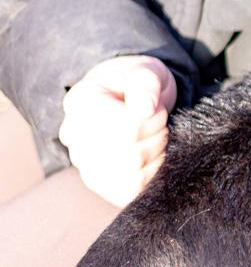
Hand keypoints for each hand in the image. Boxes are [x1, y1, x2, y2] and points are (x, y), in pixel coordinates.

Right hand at [60, 55, 176, 206]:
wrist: (129, 102)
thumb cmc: (138, 87)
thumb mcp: (145, 72)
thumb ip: (145, 83)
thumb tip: (144, 108)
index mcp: (81, 103)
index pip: (127, 128)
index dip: (153, 120)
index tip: (155, 109)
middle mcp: (75, 137)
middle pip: (131, 155)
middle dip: (157, 138)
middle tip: (158, 124)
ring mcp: (85, 165)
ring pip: (132, 176)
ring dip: (156, 157)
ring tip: (154, 139)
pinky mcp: (103, 185)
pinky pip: (129, 193)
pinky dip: (151, 177)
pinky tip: (152, 159)